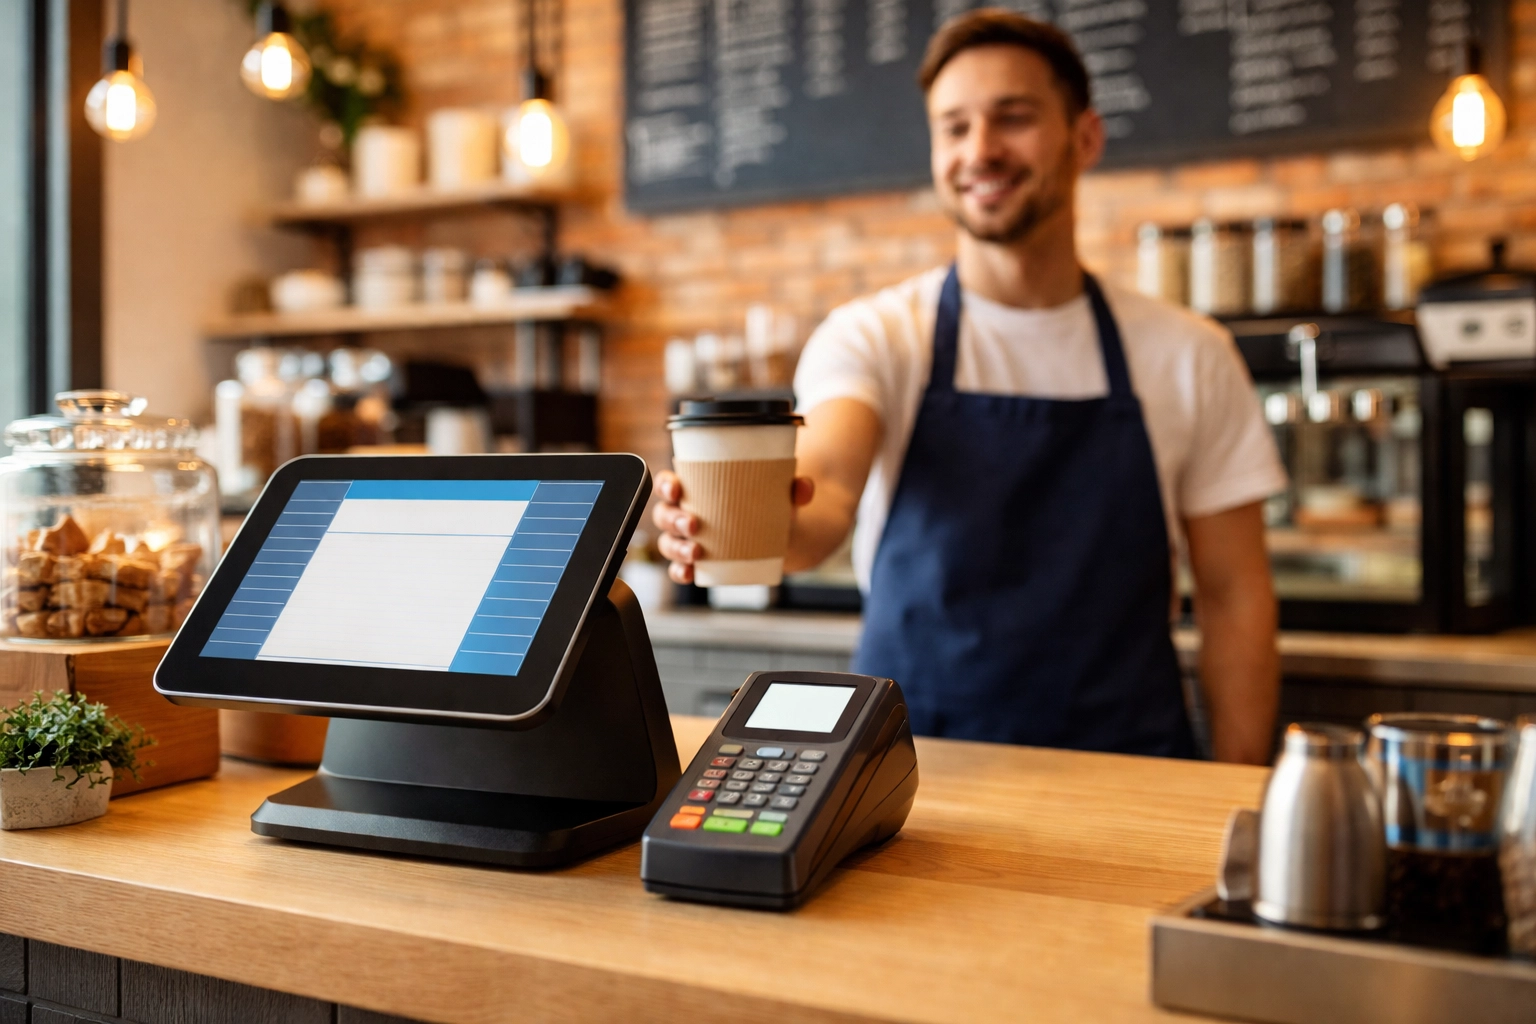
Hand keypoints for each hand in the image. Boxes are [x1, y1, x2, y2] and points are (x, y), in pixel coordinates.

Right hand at [652, 470, 814, 583]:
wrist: (783, 537)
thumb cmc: (771, 506)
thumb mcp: (783, 496)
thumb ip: (795, 489)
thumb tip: (803, 486)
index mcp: (697, 488)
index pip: (669, 482)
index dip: (665, 484)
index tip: (676, 489)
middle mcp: (686, 512)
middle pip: (665, 514)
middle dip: (673, 519)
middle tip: (693, 524)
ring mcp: (689, 539)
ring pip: (668, 542)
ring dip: (676, 548)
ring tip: (696, 552)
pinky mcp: (698, 562)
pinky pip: (679, 568)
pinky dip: (679, 572)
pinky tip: (689, 573)